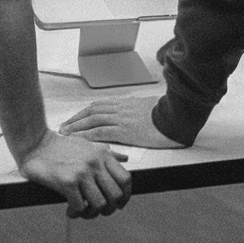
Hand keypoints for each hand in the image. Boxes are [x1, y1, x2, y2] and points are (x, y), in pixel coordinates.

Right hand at [16, 130, 132, 218]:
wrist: (36, 143)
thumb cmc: (61, 146)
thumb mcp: (88, 144)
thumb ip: (106, 153)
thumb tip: (124, 158)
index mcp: (103, 154)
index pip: (125, 179)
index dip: (126, 196)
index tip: (119, 204)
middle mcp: (95, 163)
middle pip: (115, 195)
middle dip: (109, 209)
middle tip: (99, 211)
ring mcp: (82, 173)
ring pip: (100, 205)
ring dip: (92, 214)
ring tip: (82, 212)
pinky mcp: (67, 182)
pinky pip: (80, 207)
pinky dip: (76, 213)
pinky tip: (69, 210)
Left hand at [59, 96, 187, 149]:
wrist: (178, 115)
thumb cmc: (170, 113)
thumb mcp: (152, 107)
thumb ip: (141, 110)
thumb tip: (138, 113)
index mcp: (127, 103)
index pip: (101, 105)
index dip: (86, 111)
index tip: (77, 117)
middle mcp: (122, 108)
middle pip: (93, 110)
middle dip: (77, 118)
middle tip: (65, 125)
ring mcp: (122, 118)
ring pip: (93, 120)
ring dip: (77, 126)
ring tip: (66, 133)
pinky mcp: (125, 130)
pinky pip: (101, 131)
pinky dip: (87, 135)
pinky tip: (78, 140)